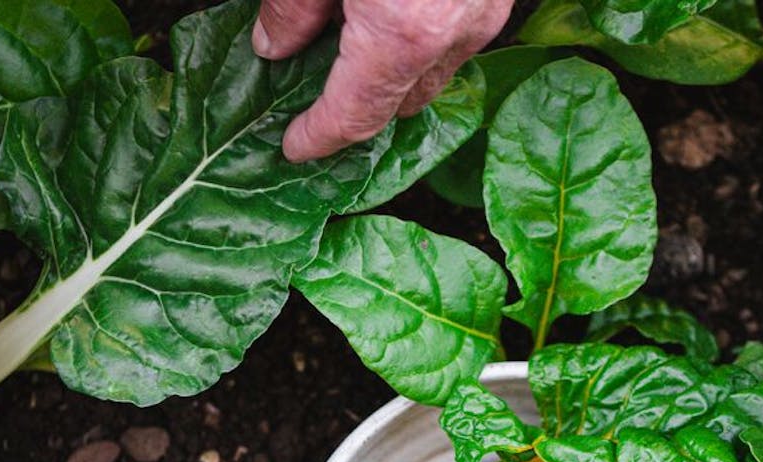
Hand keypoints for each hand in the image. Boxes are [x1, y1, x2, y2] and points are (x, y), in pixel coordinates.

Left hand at [253, 0, 511, 161]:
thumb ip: (292, 6)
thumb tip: (273, 45)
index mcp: (402, 33)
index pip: (354, 115)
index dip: (319, 137)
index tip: (294, 147)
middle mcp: (455, 31)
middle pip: (404, 101)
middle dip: (361, 109)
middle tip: (313, 96)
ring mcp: (489, 7)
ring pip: (439, 68)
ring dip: (399, 72)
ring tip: (354, 51)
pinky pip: (461, 31)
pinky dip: (428, 37)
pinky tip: (395, 11)